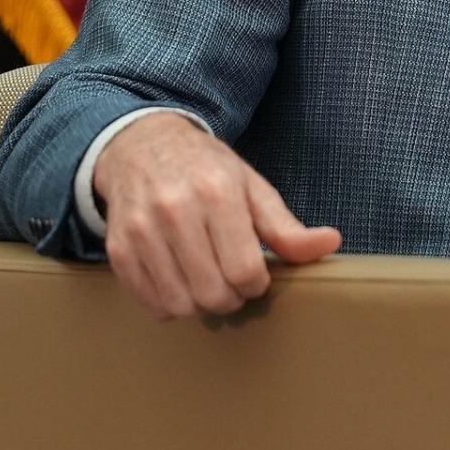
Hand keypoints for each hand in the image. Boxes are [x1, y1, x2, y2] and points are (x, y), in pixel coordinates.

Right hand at [91, 111, 341, 318]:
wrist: (140, 145)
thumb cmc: (204, 169)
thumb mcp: (251, 187)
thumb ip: (286, 225)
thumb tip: (330, 243)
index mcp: (216, 192)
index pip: (245, 271)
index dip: (256, 283)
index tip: (254, 272)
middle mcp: (175, 209)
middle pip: (213, 294)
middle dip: (230, 298)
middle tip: (230, 280)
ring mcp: (141, 230)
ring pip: (180, 305)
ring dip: (199, 304)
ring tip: (204, 281)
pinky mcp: (118, 247)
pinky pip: (150, 304)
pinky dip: (168, 304)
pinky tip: (178, 281)